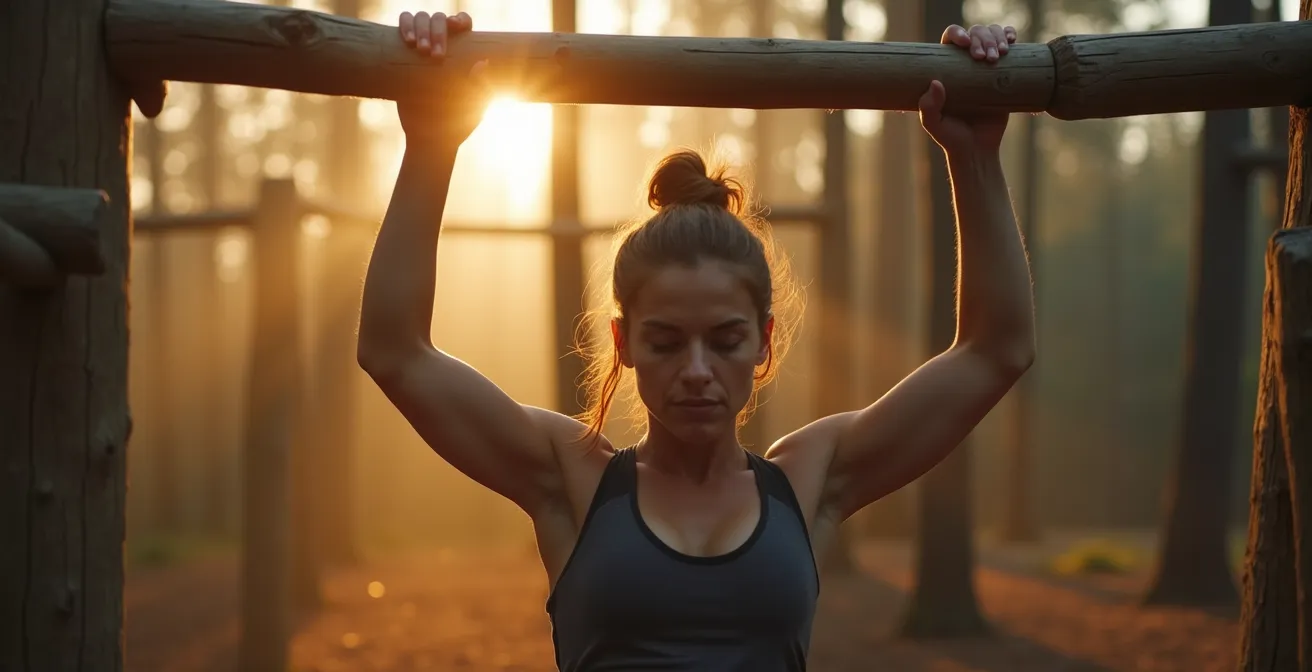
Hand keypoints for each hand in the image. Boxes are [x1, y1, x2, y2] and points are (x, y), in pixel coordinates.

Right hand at [396, 10, 491, 148]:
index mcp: (463, 54)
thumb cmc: (458, 123)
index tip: (457, 26)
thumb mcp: (474, 107)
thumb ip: (480, 86)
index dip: (460, 20)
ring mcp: (422, 48)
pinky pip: (402, 28)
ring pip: (420, 18)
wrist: (430, 137)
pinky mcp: (403, 54)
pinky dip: (405, 26)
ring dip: (420, 27)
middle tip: (434, 54)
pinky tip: (408, 40)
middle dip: (437, 31)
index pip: (462, 26)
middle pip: (439, 20)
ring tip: (420, 48)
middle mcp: (442, 47)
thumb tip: (483, 63)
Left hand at [919, 23, 1017, 156]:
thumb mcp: (934, 125)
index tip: (966, 44)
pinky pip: (1007, 46)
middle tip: (985, 58)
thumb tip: (935, 83)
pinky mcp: (1004, 71)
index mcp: (946, 68)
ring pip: (992, 35)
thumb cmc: (951, 136)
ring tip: (998, 56)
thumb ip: (928, 108)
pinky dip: (1009, 36)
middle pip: (975, 33)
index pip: (950, 39)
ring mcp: (986, 66)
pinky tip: (1011, 40)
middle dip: (982, 38)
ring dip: (996, 37)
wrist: (977, 148)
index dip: (958, 33)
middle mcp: (965, 63)